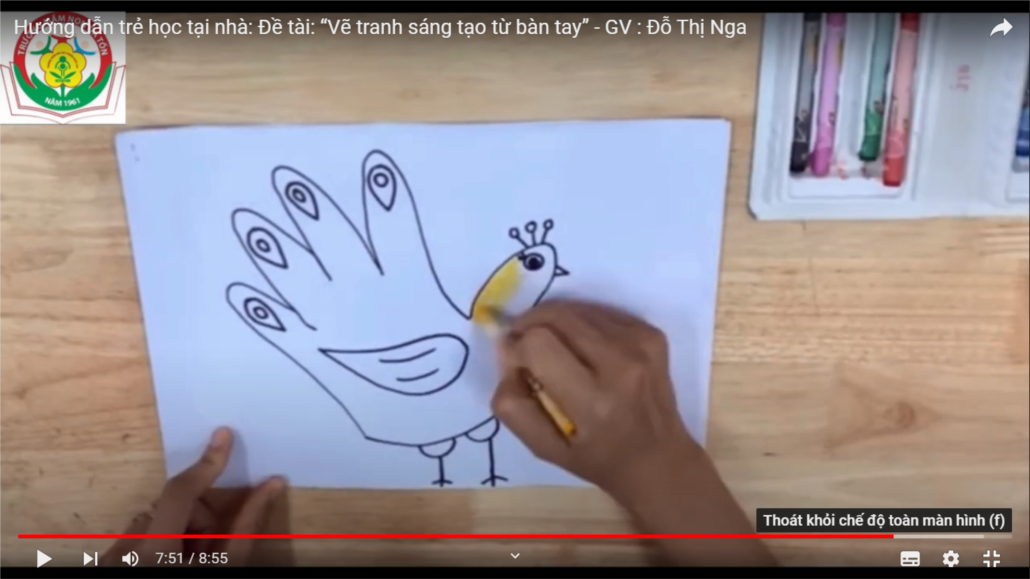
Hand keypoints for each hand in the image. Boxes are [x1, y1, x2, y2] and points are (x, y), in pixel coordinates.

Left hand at [100, 428, 285, 566]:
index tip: (224, 436)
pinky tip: (171, 568)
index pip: (181, 493)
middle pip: (169, 508)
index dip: (207, 463)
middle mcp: (123, 553)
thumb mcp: (228, 568)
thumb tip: (272, 483)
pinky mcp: (106, 566)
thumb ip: (247, 525)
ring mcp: (110, 561)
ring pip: (150, 524)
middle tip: (212, 549)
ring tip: (193, 563)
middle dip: (198, 520)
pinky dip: (155, 547)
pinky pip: (133, 541)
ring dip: (177, 535)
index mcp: (155, 552)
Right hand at [491, 300, 698, 501]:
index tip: (516, 363)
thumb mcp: (544, 449)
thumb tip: (505, 354)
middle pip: (557, 316)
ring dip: (555, 322)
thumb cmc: (598, 459)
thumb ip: (514, 405)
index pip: (539, 344)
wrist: (660, 460)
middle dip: (531, 325)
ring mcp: (641, 345)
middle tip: (524, 345)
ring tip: (553, 347)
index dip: (517, 347)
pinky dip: (581, 323)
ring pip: (577, 309)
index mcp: (593, 401)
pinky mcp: (652, 335)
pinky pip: (600, 312)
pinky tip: (582, 347)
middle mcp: (621, 366)